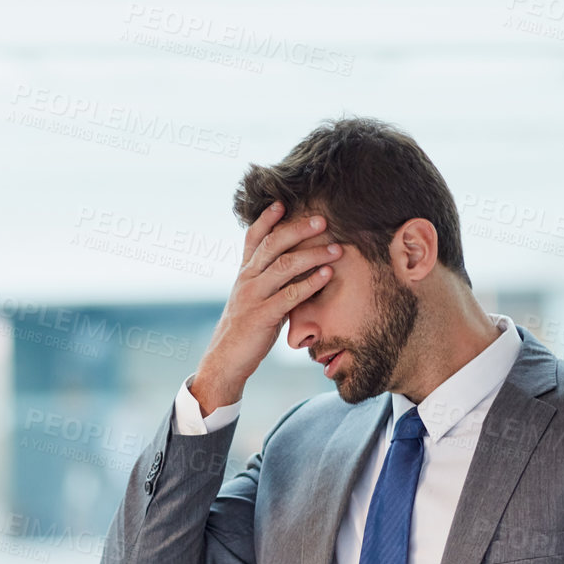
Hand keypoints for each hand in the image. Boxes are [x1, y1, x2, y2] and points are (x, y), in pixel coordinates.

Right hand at [189, 201, 343, 413]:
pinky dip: (311, 283)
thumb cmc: (245, 329)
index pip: (253, 238)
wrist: (225, 360)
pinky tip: (328, 275)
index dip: (267, 219)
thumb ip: (267, 279)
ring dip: (313, 255)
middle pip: (273, 245)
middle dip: (298, 230)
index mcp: (244, 273)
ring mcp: (253, 297)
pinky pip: (290, 295)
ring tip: (337, 249)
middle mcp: (247, 280)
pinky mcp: (263, 316)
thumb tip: (293, 263)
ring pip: (284, 266)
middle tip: (323, 220)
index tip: (283, 202)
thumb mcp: (251, 298)